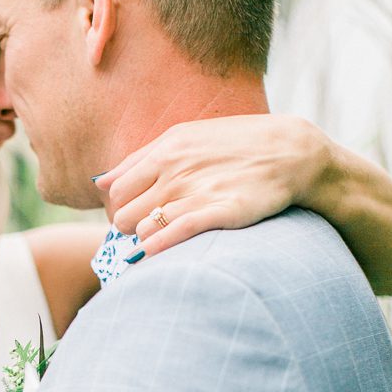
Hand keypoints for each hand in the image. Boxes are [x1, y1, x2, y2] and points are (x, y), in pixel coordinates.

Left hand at [97, 114, 332, 254]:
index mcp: (164, 151)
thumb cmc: (233, 145)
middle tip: (146, 230)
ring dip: (146, 239)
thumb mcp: (184, 138)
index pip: (115, 192)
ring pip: (142, 229)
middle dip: (129, 227)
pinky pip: (173, 234)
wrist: (290, 152)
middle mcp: (175, 171)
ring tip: (162, 238)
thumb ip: (139, 160)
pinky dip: (157, 247)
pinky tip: (153, 253)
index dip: (119, 209)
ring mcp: (196, 192)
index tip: (134, 215)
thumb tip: (100, 181)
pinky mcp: (219, 213)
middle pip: (123, 215)